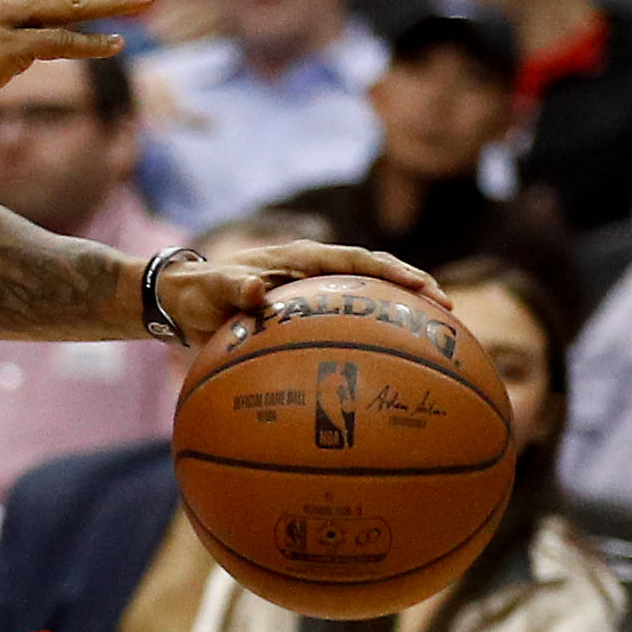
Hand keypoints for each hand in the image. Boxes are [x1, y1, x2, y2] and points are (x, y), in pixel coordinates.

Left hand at [149, 233, 444, 342]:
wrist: (183, 304)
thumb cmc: (198, 292)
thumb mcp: (210, 289)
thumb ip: (232, 287)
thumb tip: (255, 291)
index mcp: (301, 259)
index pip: (358, 260)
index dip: (393, 272)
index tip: (422, 287)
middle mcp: (316, 273)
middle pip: (377, 276)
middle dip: (414, 289)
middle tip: (448, 311)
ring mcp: (317, 295)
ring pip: (369, 301)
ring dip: (401, 314)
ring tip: (437, 339)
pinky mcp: (311, 318)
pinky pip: (348, 328)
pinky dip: (371, 342)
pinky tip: (390, 372)